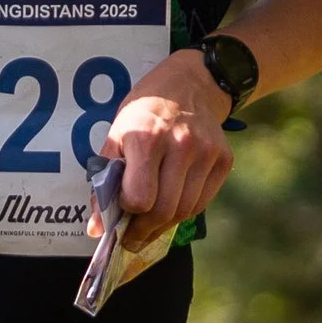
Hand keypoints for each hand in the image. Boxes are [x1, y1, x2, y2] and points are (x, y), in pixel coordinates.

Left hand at [100, 48, 235, 246]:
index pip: (139, 198)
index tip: (120, 214)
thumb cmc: (145, 111)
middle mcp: (180, 145)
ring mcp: (206, 152)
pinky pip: (202, 202)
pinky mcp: (224, 159)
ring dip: (164, 225)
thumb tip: (97, 229)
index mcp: (146, 137)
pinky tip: (172, 205)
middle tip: (132, 238)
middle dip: (144, 231)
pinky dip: (184, 211)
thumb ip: (104, 182)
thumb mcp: (117, 135)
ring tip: (150, 225)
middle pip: (164, 210)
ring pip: (185, 211)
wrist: (190, 84)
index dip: (127, 212)